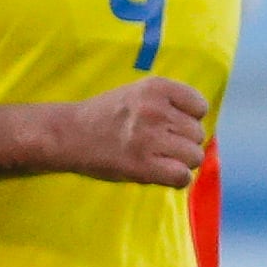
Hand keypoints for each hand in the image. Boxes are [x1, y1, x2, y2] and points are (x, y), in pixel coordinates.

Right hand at [51, 76, 209, 187]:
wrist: (67, 134)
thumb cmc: (104, 116)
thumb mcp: (137, 94)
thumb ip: (168, 103)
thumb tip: (200, 127)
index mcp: (156, 88)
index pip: (199, 107)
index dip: (188, 118)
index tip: (169, 124)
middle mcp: (156, 110)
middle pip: (197, 134)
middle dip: (182, 141)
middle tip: (159, 145)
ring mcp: (149, 138)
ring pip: (193, 156)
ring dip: (180, 161)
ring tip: (159, 159)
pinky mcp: (142, 165)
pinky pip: (181, 176)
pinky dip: (176, 179)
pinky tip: (162, 174)